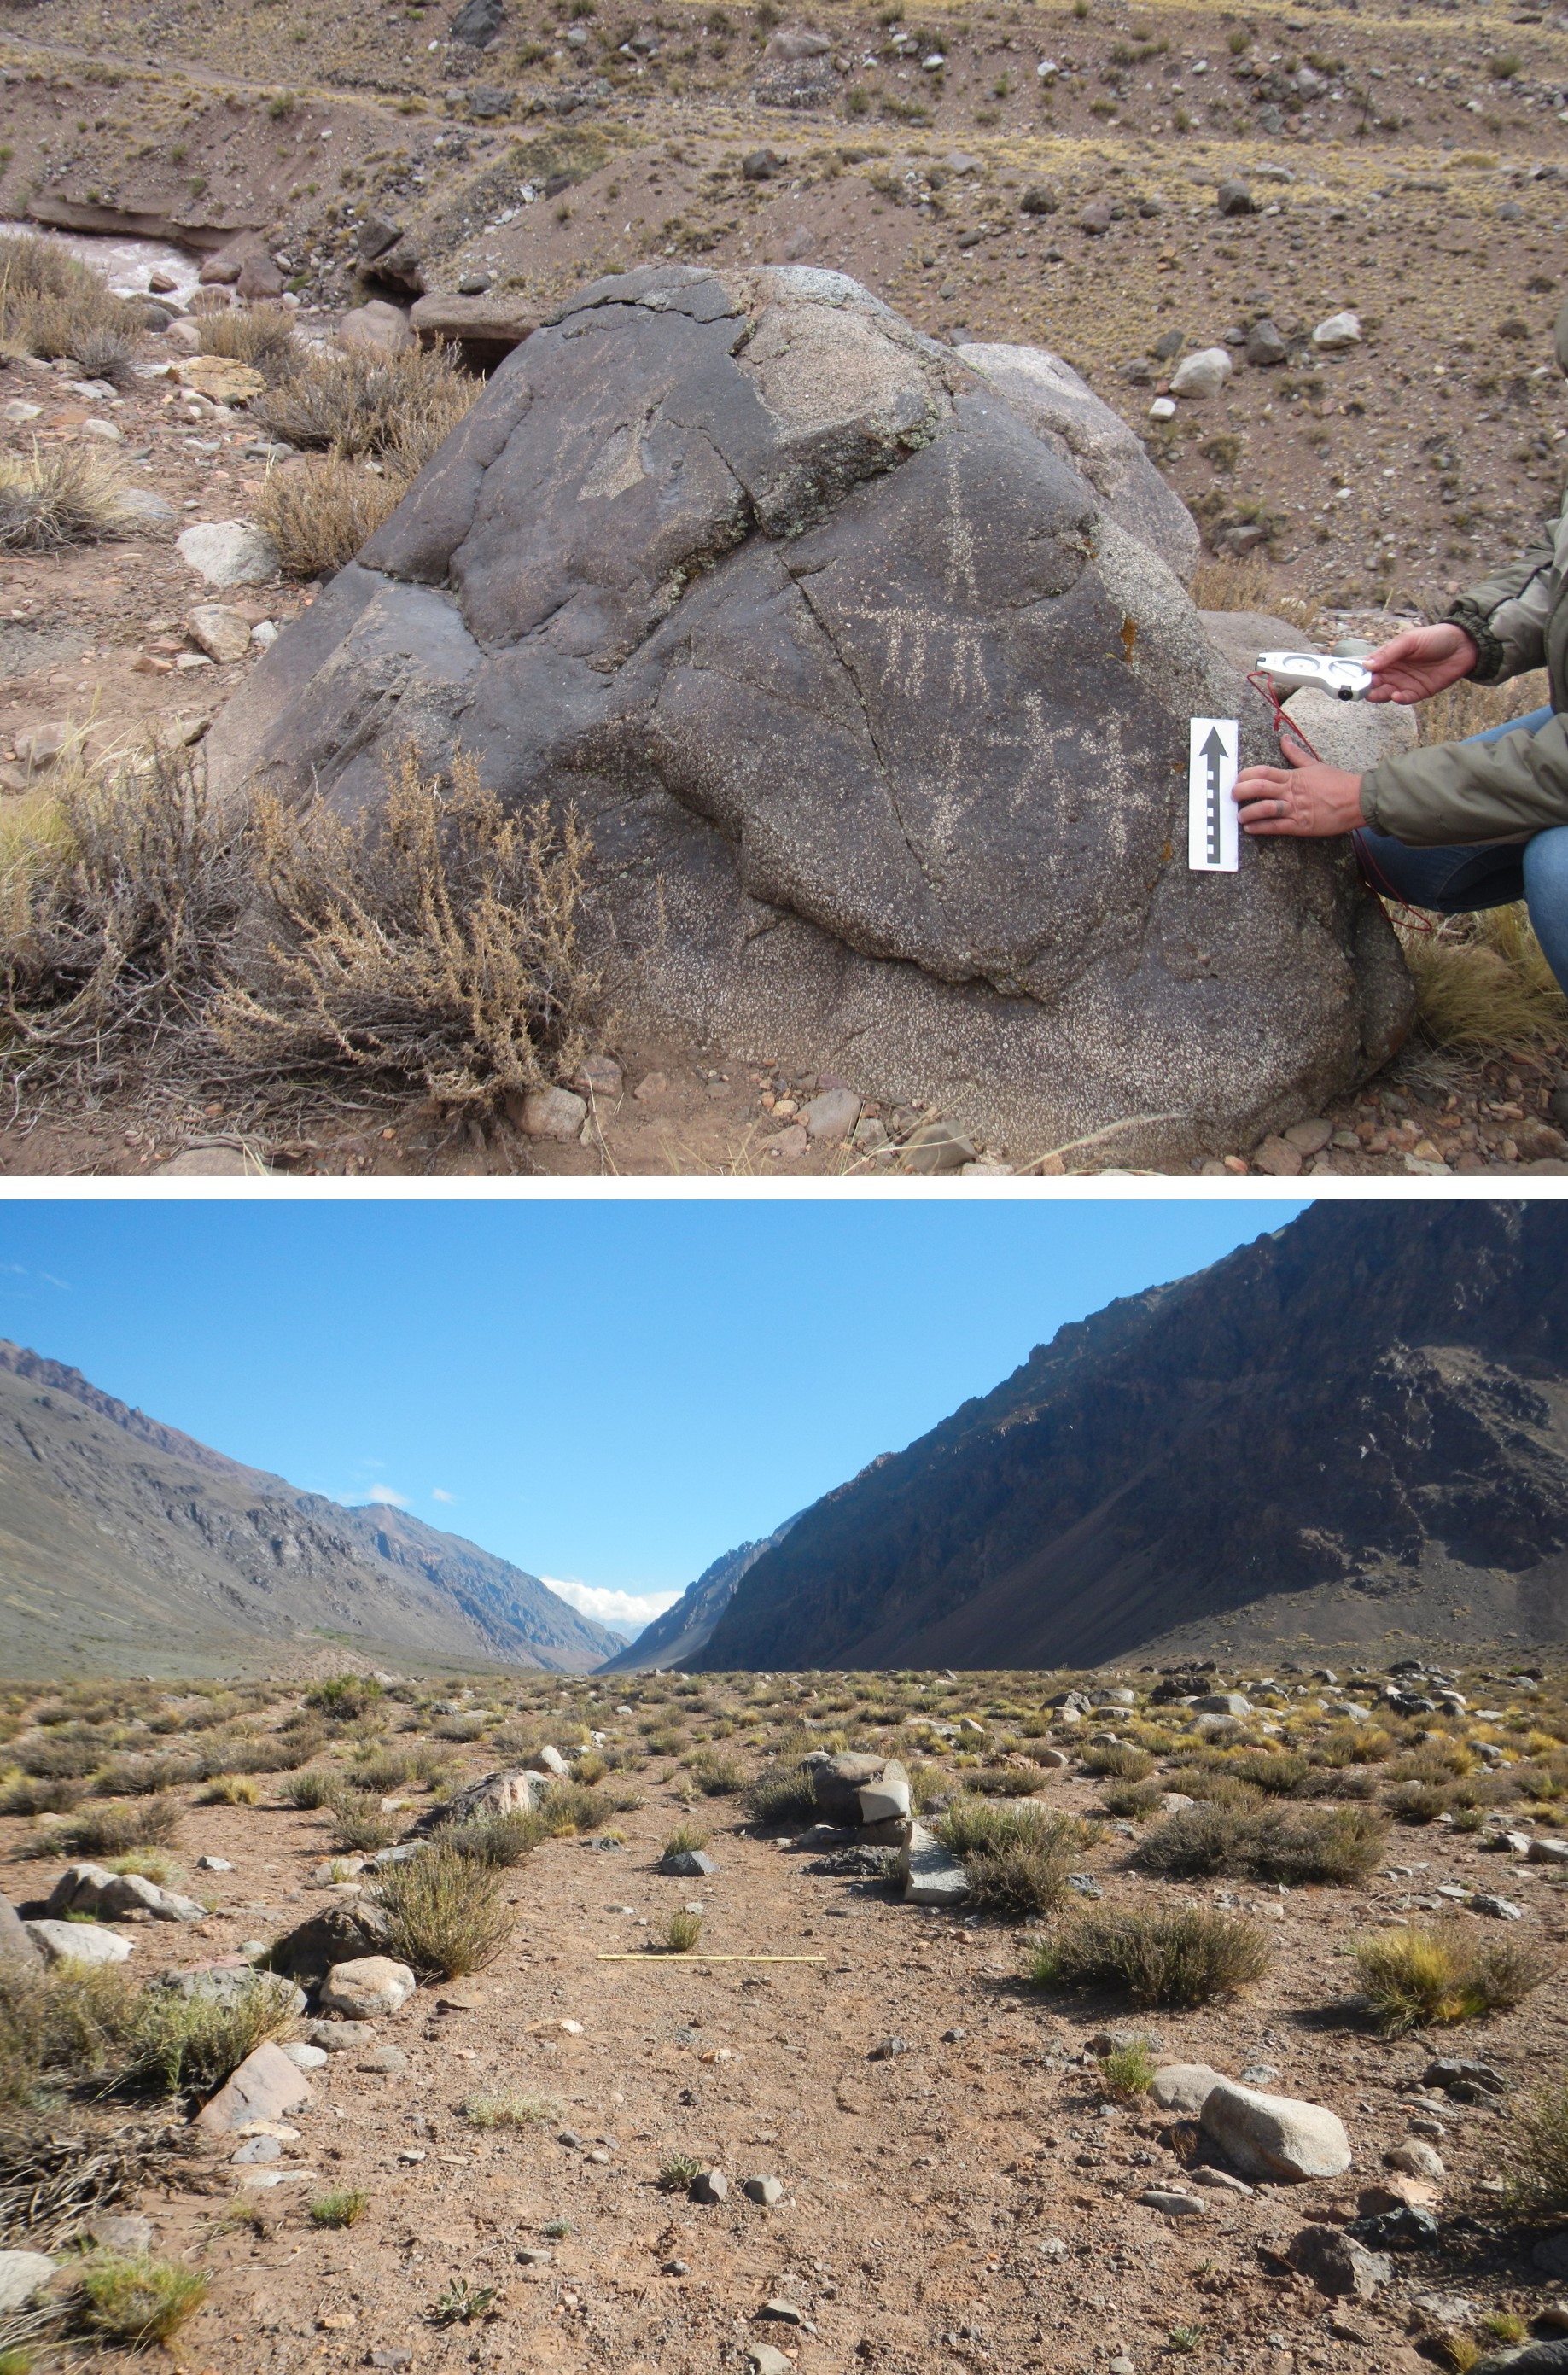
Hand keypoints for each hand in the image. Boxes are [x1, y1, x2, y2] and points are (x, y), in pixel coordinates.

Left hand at [1233, 728, 1365, 837]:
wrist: (1357, 800)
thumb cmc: (1337, 782)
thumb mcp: (1314, 764)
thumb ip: (1296, 754)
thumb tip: (1284, 739)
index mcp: (1293, 776)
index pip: (1263, 772)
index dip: (1246, 775)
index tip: (1238, 779)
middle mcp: (1291, 792)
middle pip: (1258, 788)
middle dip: (1241, 792)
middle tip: (1232, 796)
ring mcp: (1295, 809)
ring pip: (1264, 809)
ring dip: (1248, 813)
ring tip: (1240, 816)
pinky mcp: (1300, 826)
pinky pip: (1275, 827)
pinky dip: (1260, 828)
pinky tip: (1251, 829)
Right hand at [1363, 620, 1477, 704]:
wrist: (1465, 646)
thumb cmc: (1436, 638)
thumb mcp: (1409, 641)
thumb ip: (1388, 653)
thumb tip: (1366, 665)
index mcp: (1388, 657)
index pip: (1366, 667)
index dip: (1356, 673)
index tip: (1346, 678)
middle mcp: (1393, 671)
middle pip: (1372, 683)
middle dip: (1364, 687)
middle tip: (1359, 690)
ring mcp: (1405, 683)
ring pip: (1385, 693)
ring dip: (1378, 695)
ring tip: (1374, 694)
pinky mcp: (1418, 692)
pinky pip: (1404, 699)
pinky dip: (1398, 699)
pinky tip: (1396, 695)